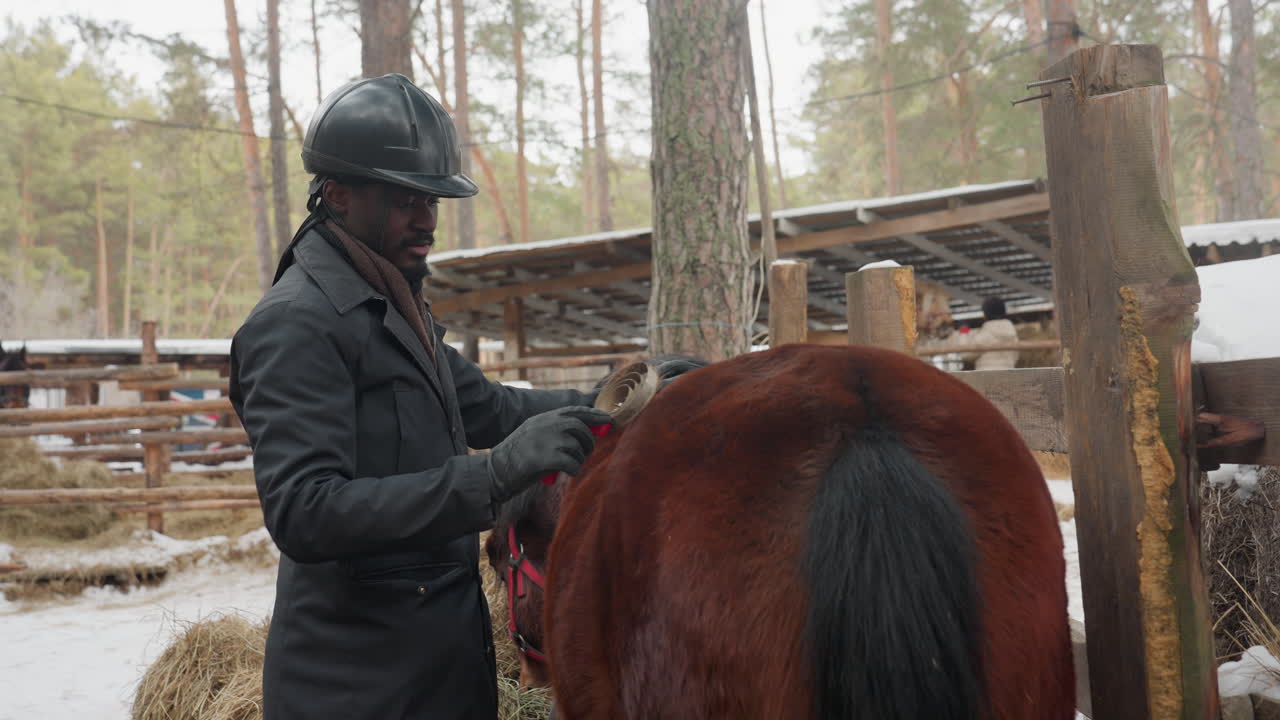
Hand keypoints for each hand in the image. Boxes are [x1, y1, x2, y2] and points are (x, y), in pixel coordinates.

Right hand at [487, 406, 613, 503]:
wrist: (494, 471)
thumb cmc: (515, 458)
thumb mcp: (533, 435)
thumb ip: (554, 431)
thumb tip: (583, 434)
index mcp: (543, 418)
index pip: (574, 411)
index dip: (594, 415)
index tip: (608, 419)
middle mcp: (545, 425)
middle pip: (580, 428)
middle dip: (588, 441)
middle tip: (585, 453)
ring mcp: (545, 440)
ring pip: (577, 447)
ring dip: (578, 459)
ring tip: (569, 466)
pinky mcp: (544, 458)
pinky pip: (572, 463)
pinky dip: (573, 469)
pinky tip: (566, 473)